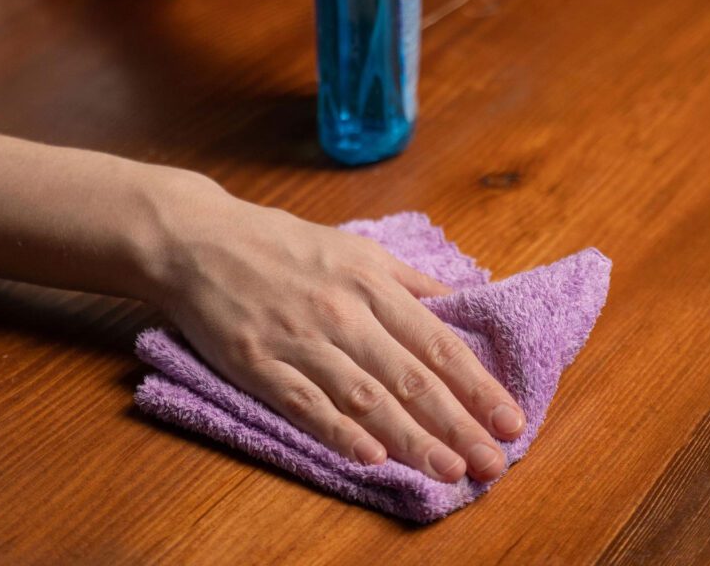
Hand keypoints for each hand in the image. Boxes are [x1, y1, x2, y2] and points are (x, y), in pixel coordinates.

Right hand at [143, 185, 526, 482]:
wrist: (198, 240)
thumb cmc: (283, 245)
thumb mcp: (356, 249)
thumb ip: (411, 281)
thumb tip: (464, 301)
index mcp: (372, 284)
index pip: (438, 343)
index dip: (478, 385)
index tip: (510, 419)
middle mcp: (343, 314)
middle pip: (411, 377)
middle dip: (458, 423)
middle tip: (492, 462)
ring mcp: (300, 341)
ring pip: (365, 397)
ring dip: (411, 438)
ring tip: (448, 469)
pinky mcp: (258, 364)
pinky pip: (305, 404)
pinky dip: (339, 431)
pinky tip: (372, 457)